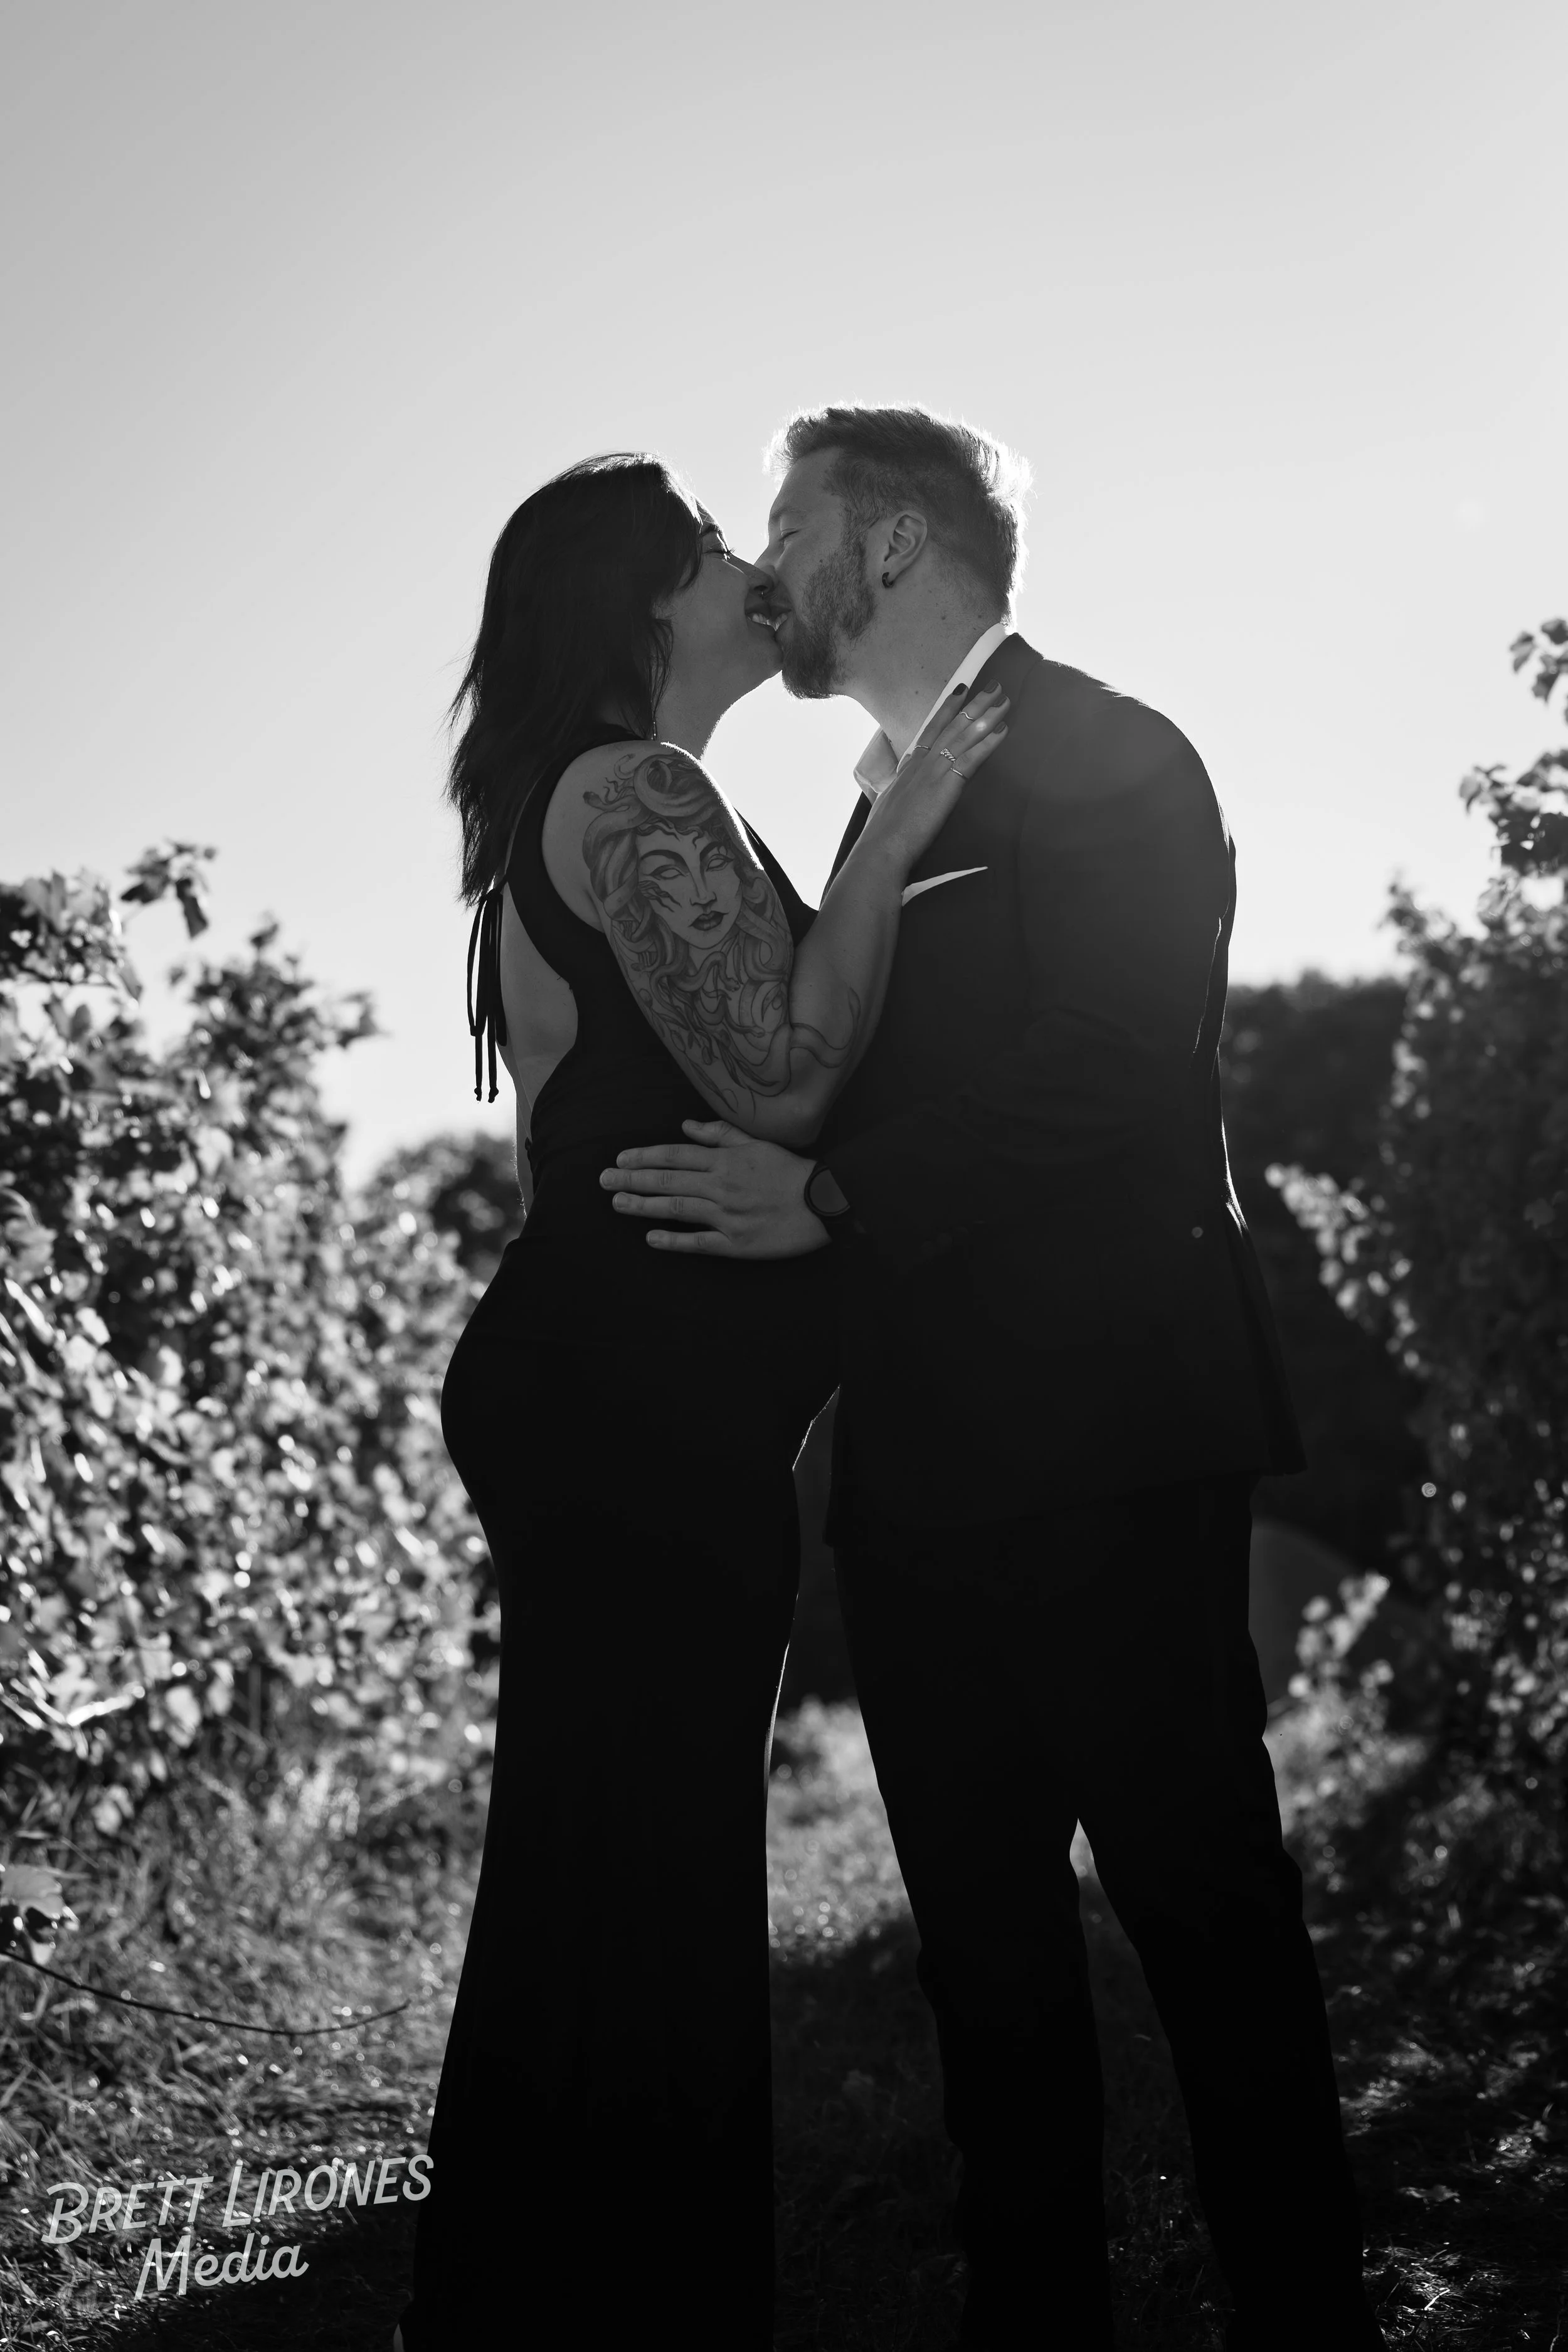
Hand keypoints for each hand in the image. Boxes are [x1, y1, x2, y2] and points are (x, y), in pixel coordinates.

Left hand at [600, 1121, 830, 1256]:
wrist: (824, 1202)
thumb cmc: (791, 1171)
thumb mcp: (757, 1143)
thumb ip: (720, 1134)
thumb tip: (685, 1127)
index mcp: (725, 1161)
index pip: (675, 1155)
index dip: (644, 1156)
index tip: (620, 1159)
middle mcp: (721, 1186)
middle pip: (668, 1179)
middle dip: (632, 1179)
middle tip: (603, 1180)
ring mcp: (727, 1216)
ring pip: (677, 1208)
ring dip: (643, 1206)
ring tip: (617, 1204)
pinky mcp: (737, 1244)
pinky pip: (699, 1243)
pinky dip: (674, 1240)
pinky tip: (651, 1238)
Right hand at [859, 685, 1008, 874]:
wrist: (881, 847)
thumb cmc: (882, 836)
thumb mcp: (887, 807)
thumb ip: (897, 797)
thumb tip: (896, 800)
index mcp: (908, 768)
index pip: (931, 730)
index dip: (947, 709)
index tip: (960, 690)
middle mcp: (922, 764)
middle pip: (952, 726)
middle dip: (974, 704)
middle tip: (993, 686)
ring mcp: (933, 772)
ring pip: (963, 736)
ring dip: (986, 716)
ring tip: (1004, 700)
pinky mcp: (945, 786)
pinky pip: (971, 758)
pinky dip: (988, 743)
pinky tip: (1002, 731)